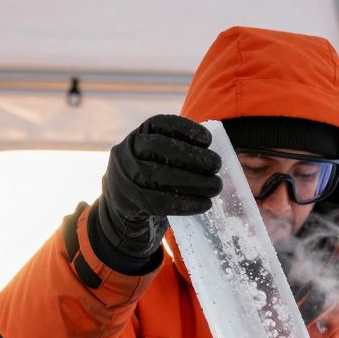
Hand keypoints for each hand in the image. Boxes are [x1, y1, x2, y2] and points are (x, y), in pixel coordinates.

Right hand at [91, 115, 222, 264]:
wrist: (121, 213)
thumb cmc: (151, 182)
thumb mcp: (157, 160)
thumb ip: (179, 153)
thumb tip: (214, 157)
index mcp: (138, 136)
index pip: (159, 124)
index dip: (185, 129)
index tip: (208, 140)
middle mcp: (127, 152)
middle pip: (159, 148)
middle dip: (192, 155)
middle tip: (216, 165)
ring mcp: (124, 177)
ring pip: (158, 175)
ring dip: (193, 181)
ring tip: (215, 186)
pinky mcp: (127, 202)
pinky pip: (158, 202)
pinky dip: (185, 203)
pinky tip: (204, 204)